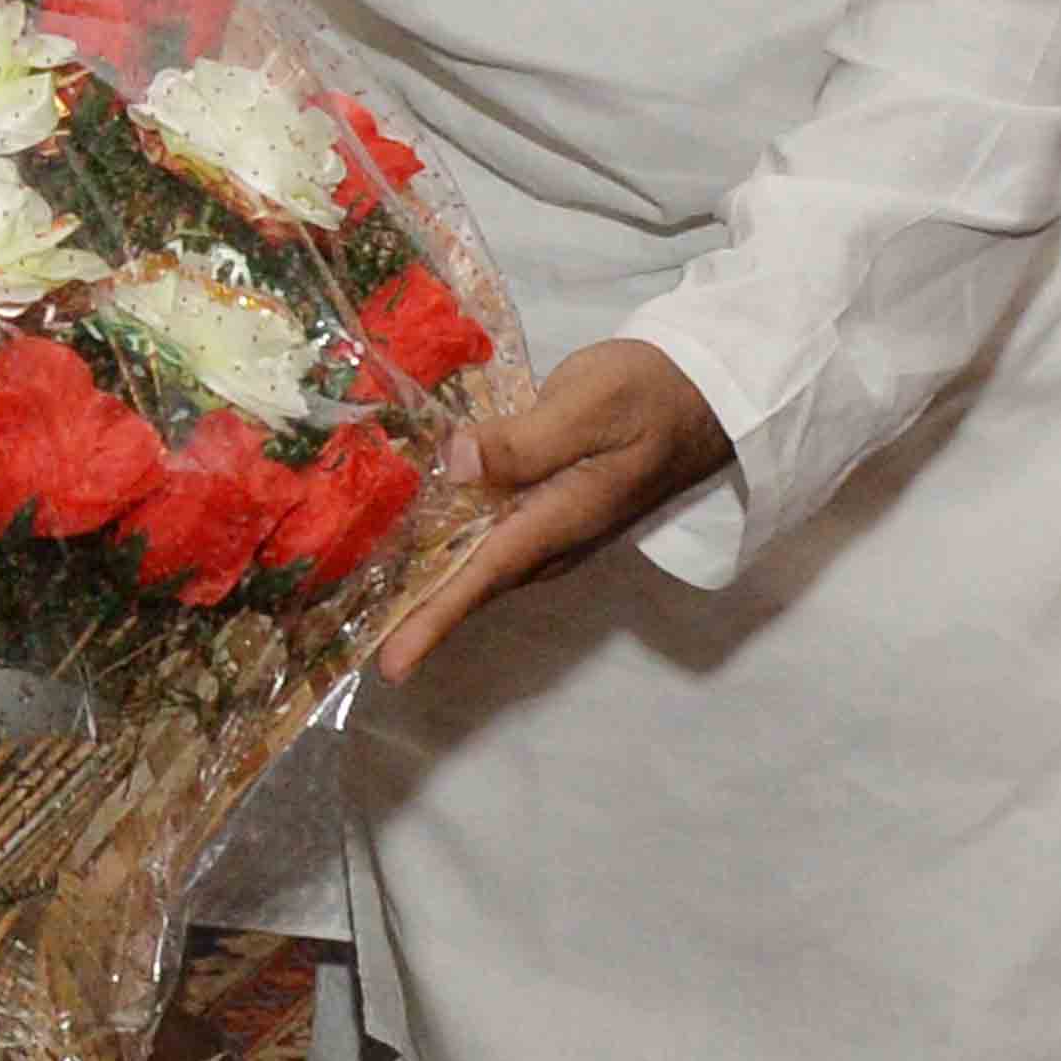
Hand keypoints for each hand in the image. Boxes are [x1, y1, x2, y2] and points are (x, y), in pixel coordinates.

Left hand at [374, 338, 735, 679]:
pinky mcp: (552, 510)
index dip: (434, 620)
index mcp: (559, 519)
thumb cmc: (650, 395)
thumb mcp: (590, 403)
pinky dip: (452, 549)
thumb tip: (455, 462)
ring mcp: (555, 529)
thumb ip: (523, 440)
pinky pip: (493, 540)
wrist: (706, 395)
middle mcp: (554, 539)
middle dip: (416, 616)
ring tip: (367, 599)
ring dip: (429, 587)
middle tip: (355, 637)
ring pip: (481, 567)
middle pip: (474, 585)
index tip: (391, 665)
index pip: (483, 577)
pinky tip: (412, 538)